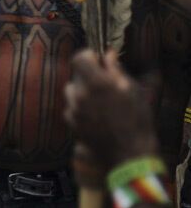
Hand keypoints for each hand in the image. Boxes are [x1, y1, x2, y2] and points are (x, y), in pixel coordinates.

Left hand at [64, 49, 158, 167]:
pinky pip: (71, 108)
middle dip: (87, 77)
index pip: (78, 58)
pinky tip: (95, 116)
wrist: (129, 153)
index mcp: (96, 83)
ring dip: (82, 92)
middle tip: (104, 85)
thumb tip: (108, 54)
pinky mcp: (70, 123)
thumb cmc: (137, 120)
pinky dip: (79, 108)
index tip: (97, 61)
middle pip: (75, 76)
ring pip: (71, 92)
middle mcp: (80, 95)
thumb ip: (116, 70)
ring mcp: (73, 110)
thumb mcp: (133, 91)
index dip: (87, 56)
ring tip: (101, 103)